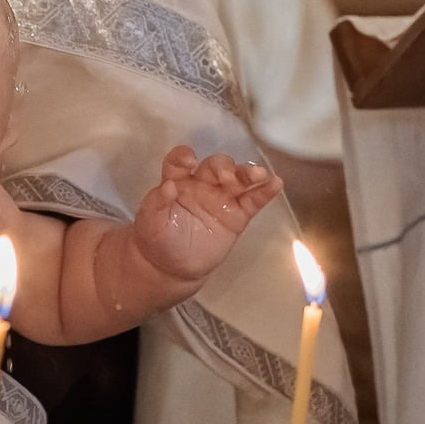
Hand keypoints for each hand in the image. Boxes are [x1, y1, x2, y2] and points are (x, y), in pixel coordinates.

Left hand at [130, 146, 285, 282]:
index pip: (179, 161)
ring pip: (238, 179)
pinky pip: (254, 200)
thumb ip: (155, 202)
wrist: (172, 267)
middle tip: (226, 175)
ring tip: (258, 175)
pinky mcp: (238, 215)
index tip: (188, 160)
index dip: (183, 156)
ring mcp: (222, 197)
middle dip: (223, 167)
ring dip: (248, 174)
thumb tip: (167, 186)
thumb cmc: (158, 238)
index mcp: (177, 180)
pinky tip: (275, 183)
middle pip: (215, 166)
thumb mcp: (149, 221)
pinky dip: (265, 192)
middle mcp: (202, 183)